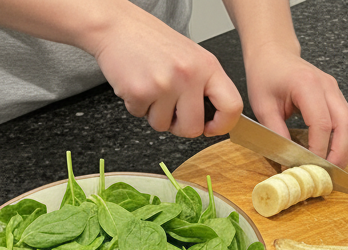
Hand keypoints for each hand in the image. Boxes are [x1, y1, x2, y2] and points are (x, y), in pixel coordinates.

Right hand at [90, 5, 241, 136]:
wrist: (115, 24)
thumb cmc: (151, 42)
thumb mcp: (191, 58)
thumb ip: (205, 87)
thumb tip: (215, 121)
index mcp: (207, 66)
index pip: (232, 106)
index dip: (223, 125)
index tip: (211, 127)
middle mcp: (189, 75)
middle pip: (193, 128)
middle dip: (180, 126)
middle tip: (170, 110)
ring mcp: (165, 84)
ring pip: (164, 126)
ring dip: (155, 114)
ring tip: (151, 88)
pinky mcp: (140, 90)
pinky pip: (141, 116)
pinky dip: (137, 106)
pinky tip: (137, 83)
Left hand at [244, 44, 347, 166]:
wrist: (274, 53)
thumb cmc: (266, 74)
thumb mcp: (263, 106)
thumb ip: (277, 134)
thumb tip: (289, 163)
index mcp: (307, 84)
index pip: (322, 124)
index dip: (319, 150)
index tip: (310, 168)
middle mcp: (327, 86)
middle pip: (346, 126)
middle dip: (340, 154)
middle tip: (329, 174)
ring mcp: (336, 91)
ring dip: (346, 150)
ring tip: (332, 168)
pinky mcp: (338, 98)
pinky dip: (344, 142)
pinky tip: (334, 153)